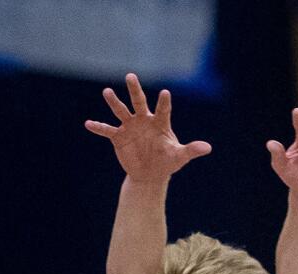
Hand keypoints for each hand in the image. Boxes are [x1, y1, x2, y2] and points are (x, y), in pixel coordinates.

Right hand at [86, 73, 211, 182]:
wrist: (151, 173)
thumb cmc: (167, 161)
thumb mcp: (179, 157)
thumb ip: (191, 150)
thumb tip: (208, 148)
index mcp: (160, 123)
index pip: (163, 110)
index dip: (164, 102)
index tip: (166, 93)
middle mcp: (144, 120)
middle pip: (139, 102)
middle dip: (135, 90)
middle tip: (131, 76)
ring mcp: (130, 127)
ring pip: (121, 111)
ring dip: (114, 102)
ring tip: (107, 92)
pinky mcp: (119, 137)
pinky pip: (107, 130)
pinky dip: (98, 127)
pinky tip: (88, 124)